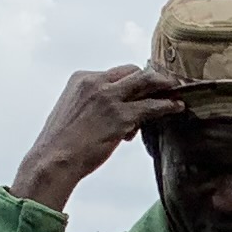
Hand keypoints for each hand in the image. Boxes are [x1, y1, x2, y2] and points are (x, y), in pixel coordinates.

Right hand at [11, 64, 187, 212]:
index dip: (132, 81)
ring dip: (165, 86)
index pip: (116, 72)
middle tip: (167, 85)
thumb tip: (114, 112)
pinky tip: (176, 108)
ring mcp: (109, 97)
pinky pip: (152, 106)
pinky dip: (167, 105)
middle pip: (133, 71)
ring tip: (177, 93)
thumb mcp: (74, 111)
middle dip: (152, 78)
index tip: (143, 89)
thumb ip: (92, 104)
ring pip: (146, 82)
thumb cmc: (62, 143)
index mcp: (81, 79)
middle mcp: (96, 82)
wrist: (54, 159)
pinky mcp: (121, 116)